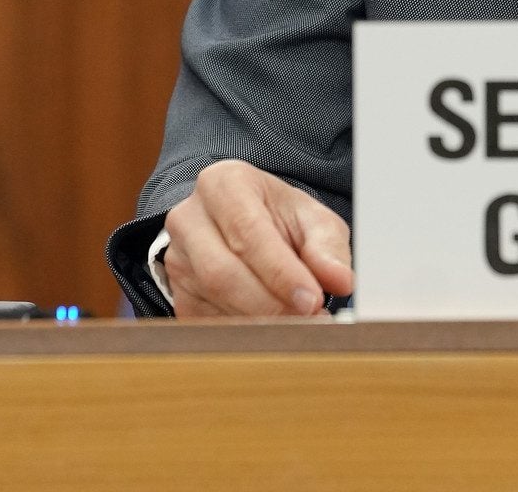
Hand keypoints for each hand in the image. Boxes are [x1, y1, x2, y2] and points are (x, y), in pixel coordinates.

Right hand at [162, 160, 355, 317]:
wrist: (247, 222)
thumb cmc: (280, 217)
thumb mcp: (311, 219)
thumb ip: (328, 246)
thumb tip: (341, 280)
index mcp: (222, 184)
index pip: (248, 232)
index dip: (281, 272)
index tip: (312, 300)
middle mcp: (189, 219)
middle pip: (223, 272)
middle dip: (270, 304)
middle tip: (309, 321)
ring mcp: (176, 258)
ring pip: (213, 302)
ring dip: (258, 323)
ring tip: (298, 327)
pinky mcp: (177, 293)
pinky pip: (204, 322)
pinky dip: (241, 334)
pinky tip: (270, 333)